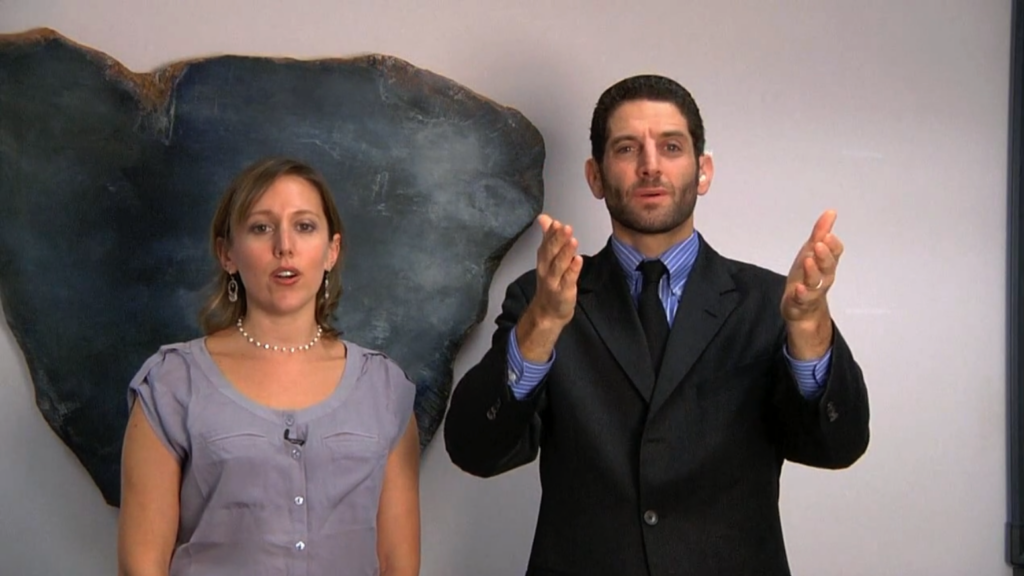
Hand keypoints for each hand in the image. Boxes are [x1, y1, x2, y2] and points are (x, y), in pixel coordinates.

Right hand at [529, 214, 582, 328]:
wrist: (547, 312)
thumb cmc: (550, 283)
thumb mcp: (547, 258)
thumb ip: (547, 237)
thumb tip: (544, 218)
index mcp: (543, 259)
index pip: (546, 243)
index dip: (551, 233)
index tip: (556, 223)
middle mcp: (546, 269)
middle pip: (551, 252)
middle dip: (558, 240)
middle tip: (566, 228)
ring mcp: (554, 281)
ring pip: (559, 265)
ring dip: (565, 253)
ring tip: (572, 240)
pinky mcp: (563, 292)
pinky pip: (568, 280)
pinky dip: (572, 270)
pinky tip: (578, 260)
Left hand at [781, 210, 843, 323]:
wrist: (801, 306)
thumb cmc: (807, 275)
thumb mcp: (811, 251)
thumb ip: (820, 233)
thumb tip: (831, 212)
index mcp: (826, 262)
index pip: (835, 252)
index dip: (833, 245)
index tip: (827, 235)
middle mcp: (823, 276)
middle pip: (828, 266)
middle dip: (825, 255)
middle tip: (820, 244)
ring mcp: (813, 290)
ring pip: (816, 282)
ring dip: (813, 271)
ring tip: (808, 261)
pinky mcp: (801, 301)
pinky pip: (803, 298)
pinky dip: (802, 293)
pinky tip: (798, 288)